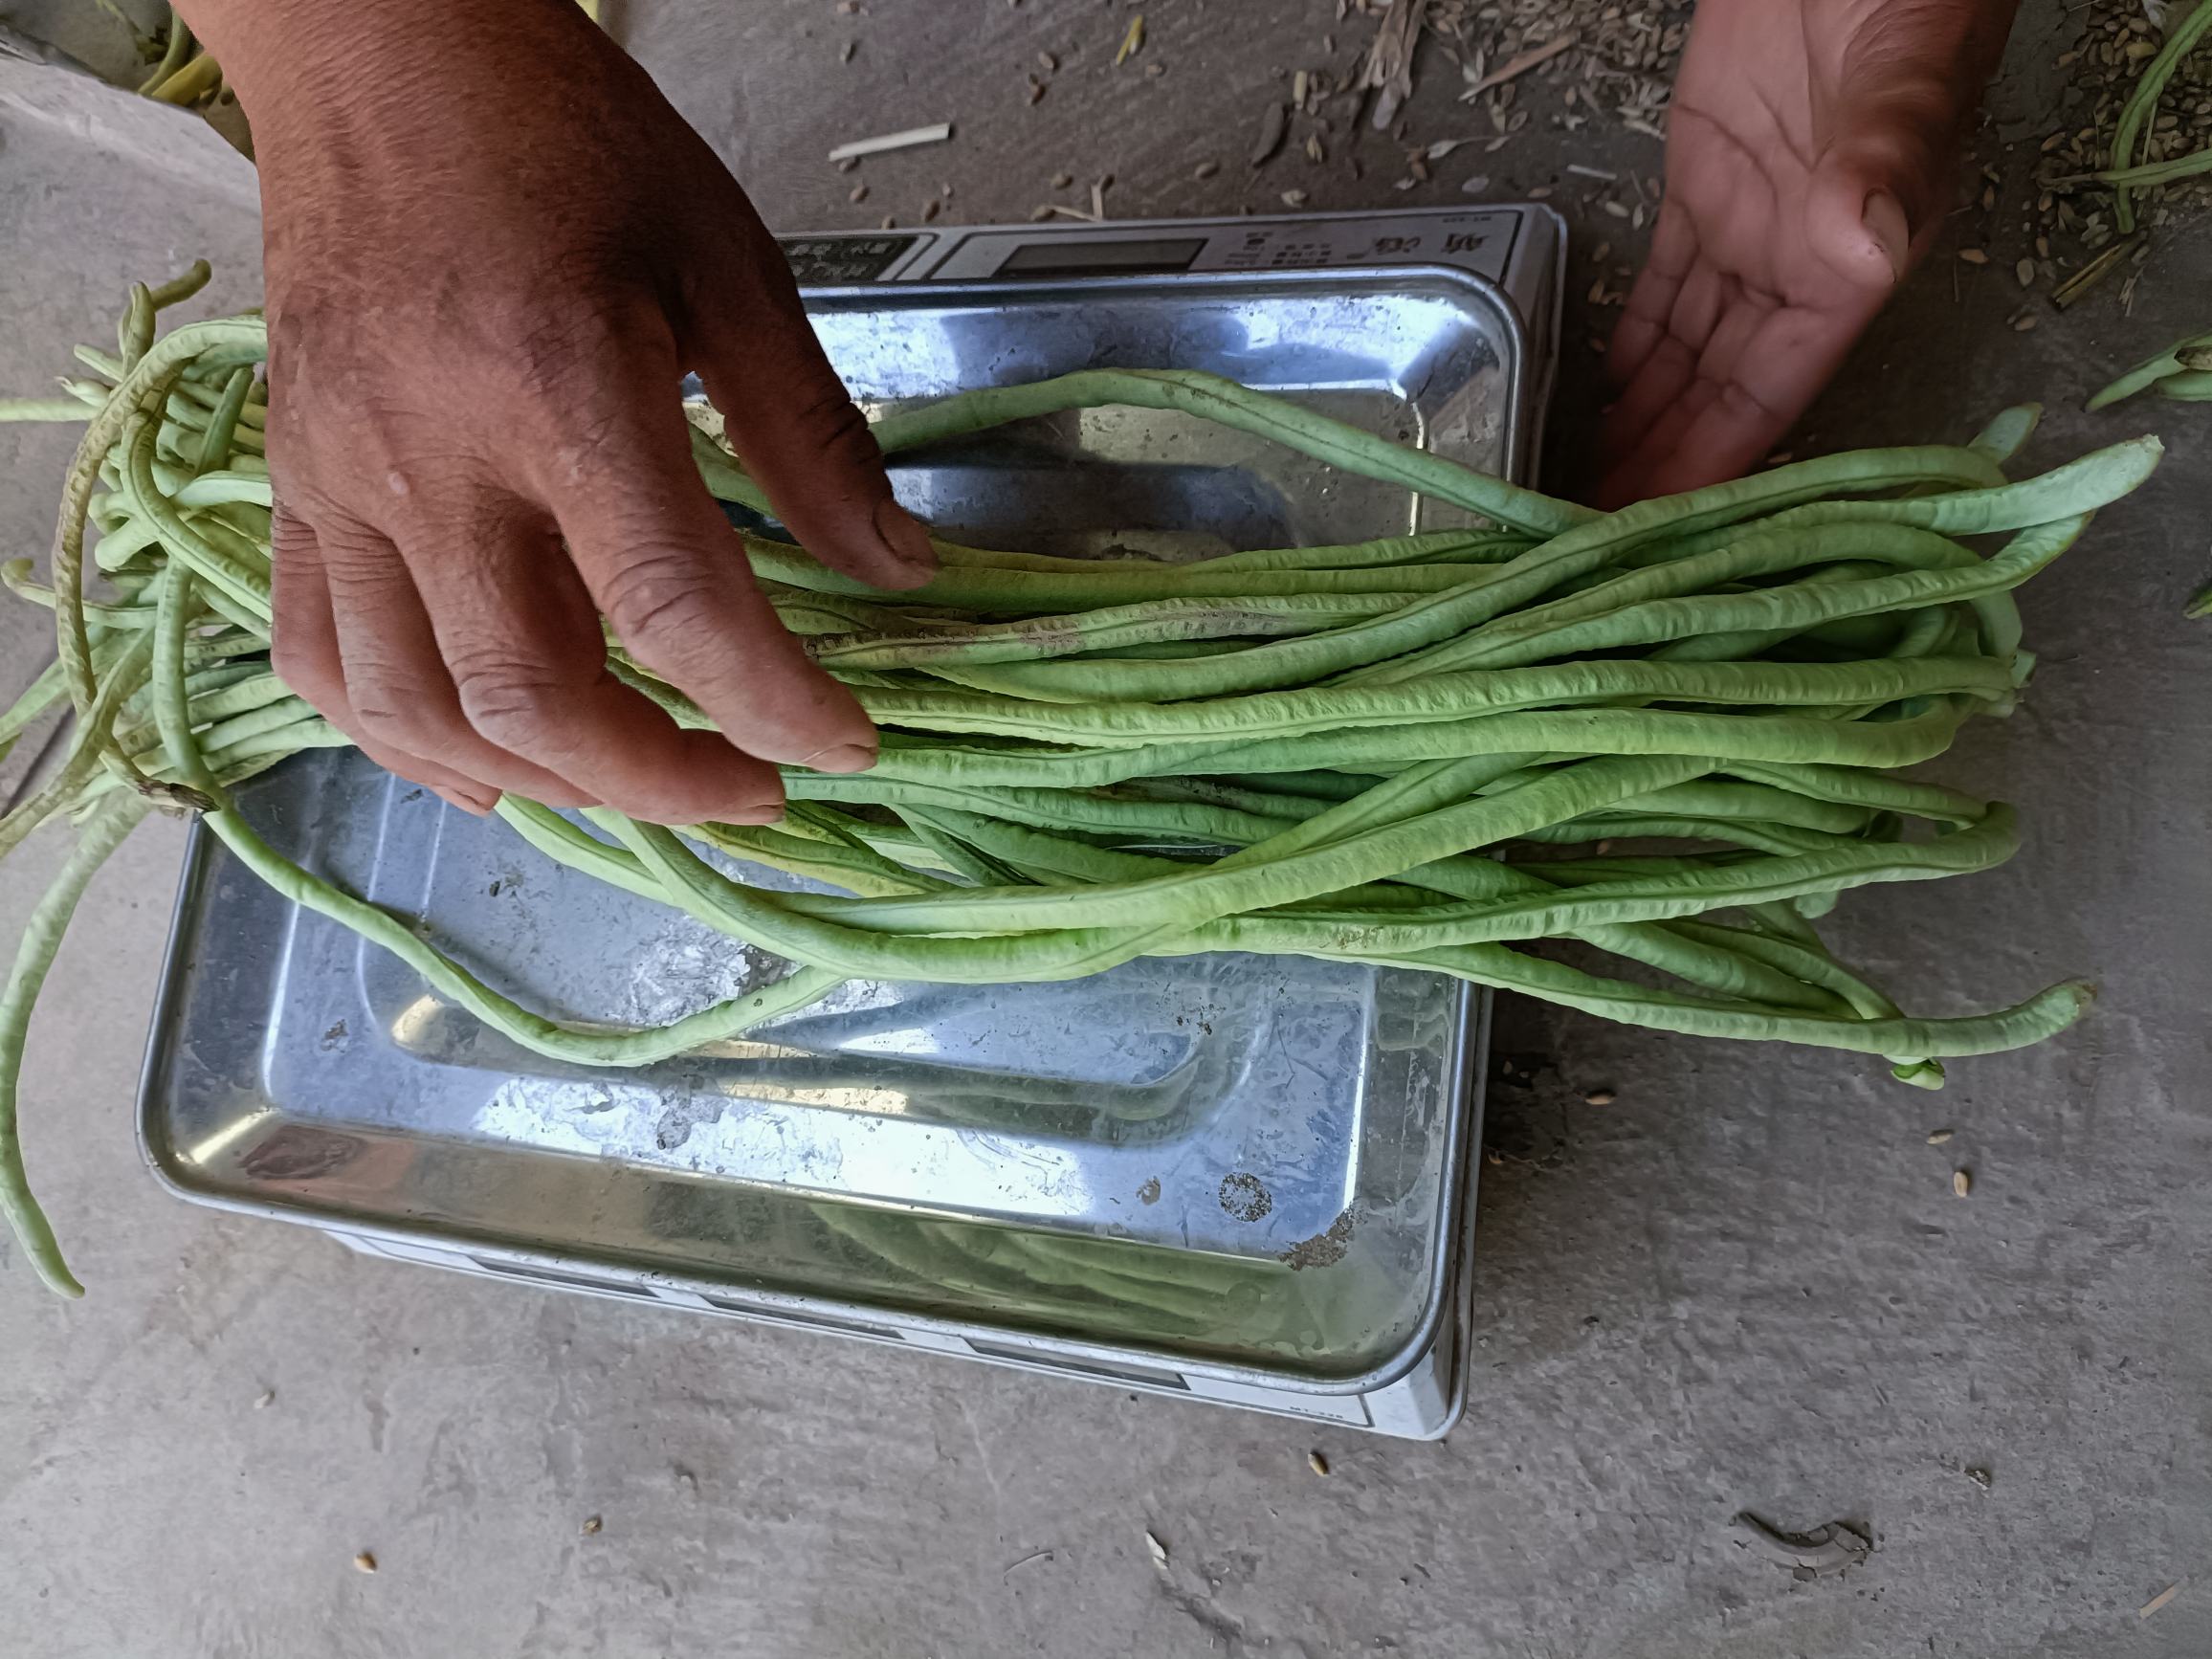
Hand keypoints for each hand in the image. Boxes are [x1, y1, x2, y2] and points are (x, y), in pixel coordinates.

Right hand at [180, 0, 936, 819]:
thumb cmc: (558, 142)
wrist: (383, 57)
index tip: (842, 741)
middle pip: (533, 696)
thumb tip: (896, 567)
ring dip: (543, 783)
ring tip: (640, 779)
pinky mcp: (294, 489)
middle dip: (659, 781)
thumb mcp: (728, 265)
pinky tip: (488, 762)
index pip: (675, 607)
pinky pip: (319, 661)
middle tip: (750, 783)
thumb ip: (813, 434)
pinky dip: (402, 744)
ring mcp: (344, 482)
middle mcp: (434, 455)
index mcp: (560, 387)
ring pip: (416, 709)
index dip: (772, 703)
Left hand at [1600, 0, 2018, 505]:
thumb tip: (1862, 246)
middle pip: (1715, 398)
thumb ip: (1881, 167)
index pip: (1770, 396)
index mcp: (1850, 267)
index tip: (1660, 535)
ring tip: (1581, 495)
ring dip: (1636, 425)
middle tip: (1591, 543)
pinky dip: (1626, 353)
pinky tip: (1594, 406)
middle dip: (1660, 469)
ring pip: (1682, 358)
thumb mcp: (1901, 88)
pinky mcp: (1703, 188)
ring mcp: (1748, 231)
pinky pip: (1659, 296)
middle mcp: (1798, 267)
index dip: (1713, 466)